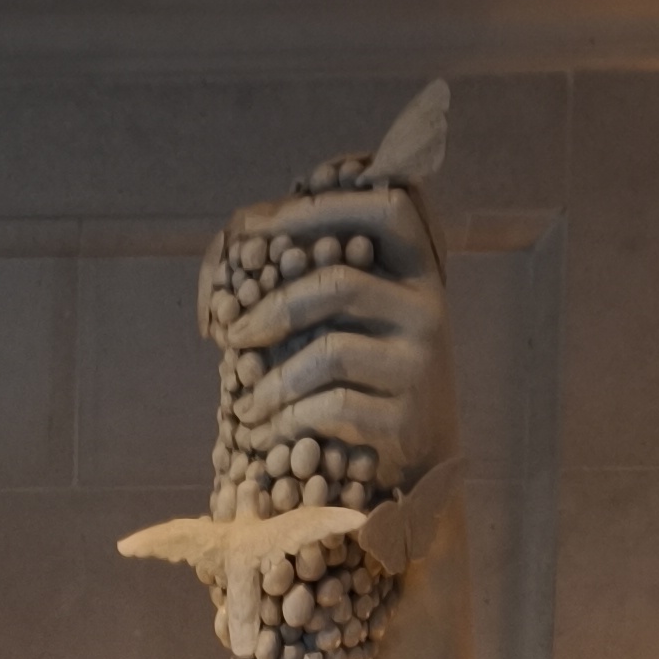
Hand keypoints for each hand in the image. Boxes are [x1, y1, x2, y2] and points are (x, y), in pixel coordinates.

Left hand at [226, 182, 454, 492]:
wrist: (423, 451)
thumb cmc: (374, 372)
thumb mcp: (367, 314)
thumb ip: (329, 276)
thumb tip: (244, 237)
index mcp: (417, 269)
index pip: (385, 209)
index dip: (321, 208)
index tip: (258, 227)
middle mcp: (426, 308)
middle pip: (339, 284)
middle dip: (272, 307)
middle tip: (232, 335)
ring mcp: (419, 364)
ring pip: (330, 353)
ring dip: (272, 381)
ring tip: (244, 406)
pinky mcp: (404, 417)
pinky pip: (332, 408)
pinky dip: (286, 420)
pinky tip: (264, 432)